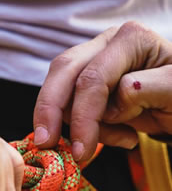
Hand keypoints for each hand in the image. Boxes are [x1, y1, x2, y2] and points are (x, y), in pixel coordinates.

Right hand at [33, 22, 171, 160]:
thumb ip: (146, 88)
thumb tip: (115, 99)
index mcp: (130, 39)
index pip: (93, 78)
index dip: (83, 117)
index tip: (81, 151)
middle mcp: (106, 44)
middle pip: (63, 73)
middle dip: (50, 111)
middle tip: (45, 143)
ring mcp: (94, 62)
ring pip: (63, 94)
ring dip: (82, 126)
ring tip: (125, 137)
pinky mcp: (88, 84)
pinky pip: (72, 108)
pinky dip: (90, 129)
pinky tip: (123, 134)